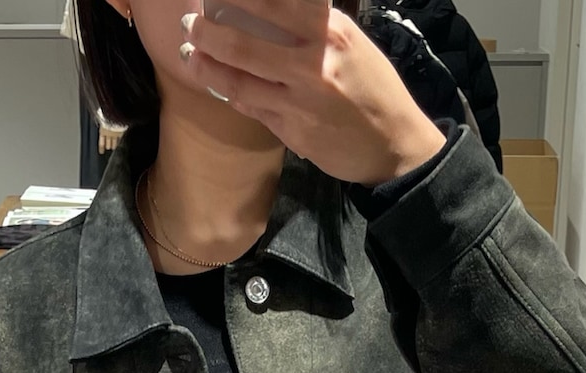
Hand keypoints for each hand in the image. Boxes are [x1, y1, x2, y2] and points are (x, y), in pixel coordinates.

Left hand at [179, 0, 447, 185]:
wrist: (395, 145)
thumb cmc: (374, 90)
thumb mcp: (350, 44)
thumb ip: (313, 28)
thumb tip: (269, 11)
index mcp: (330, 31)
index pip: (273, 2)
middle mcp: (314, 63)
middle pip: (244, 42)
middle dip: (208, 30)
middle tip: (190, 22)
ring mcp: (300, 101)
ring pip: (240, 80)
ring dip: (208, 66)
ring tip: (192, 54)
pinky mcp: (293, 132)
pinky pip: (253, 108)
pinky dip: (232, 95)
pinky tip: (219, 86)